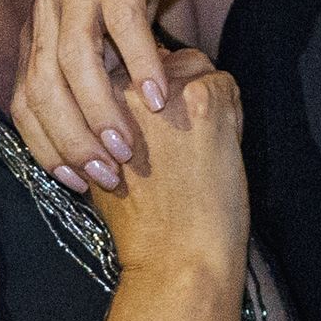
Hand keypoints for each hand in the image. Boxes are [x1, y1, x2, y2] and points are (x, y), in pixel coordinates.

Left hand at [15, 0, 206, 189]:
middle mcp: (48, 9)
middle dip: (72, 138)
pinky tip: (160, 97)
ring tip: (127, 146)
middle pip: (45, 86)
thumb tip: (97, 138)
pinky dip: (139, 63)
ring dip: (100, 109)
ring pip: (77, 59)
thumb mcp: (104, 34)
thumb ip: (95, 77)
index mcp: (38, 30)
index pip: (25, 101)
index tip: (78, 184)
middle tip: (106, 175)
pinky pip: (125, 23)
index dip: (46, 146)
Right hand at [86, 48, 247, 284]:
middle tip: (176, 153)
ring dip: (203, 103)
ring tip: (196, 154)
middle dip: (173, 96)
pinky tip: (216, 153)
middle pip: (159, 61)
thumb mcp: (99, 167)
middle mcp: (118, 86)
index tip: (151, 144)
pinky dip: (232, 115)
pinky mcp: (201, 95)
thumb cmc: (143, 226)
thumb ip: (106, 126)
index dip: (145, 103)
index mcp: (88, 102)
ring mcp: (160, 89)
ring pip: (195, 67)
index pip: (125, 68)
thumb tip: (132, 96)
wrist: (175, 258)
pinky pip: (226, 83)